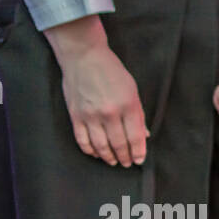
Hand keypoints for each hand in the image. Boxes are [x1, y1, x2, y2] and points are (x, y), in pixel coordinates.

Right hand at [48, 17, 147, 165]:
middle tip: (127, 163)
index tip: (139, 160)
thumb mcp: (132, 90)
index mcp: (127, 106)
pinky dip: (90, 150)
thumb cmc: (111, 70)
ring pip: (101, 146)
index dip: (138, 152)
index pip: (135, 137)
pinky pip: (82, 140)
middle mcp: (110, 113)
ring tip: (114, 161)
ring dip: (108, 157)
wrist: (83, 55)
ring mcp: (91, 115)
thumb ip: (137, 114)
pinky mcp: (75, 115)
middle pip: (119, 144)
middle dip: (125, 157)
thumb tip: (143, 135)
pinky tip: (96, 153)